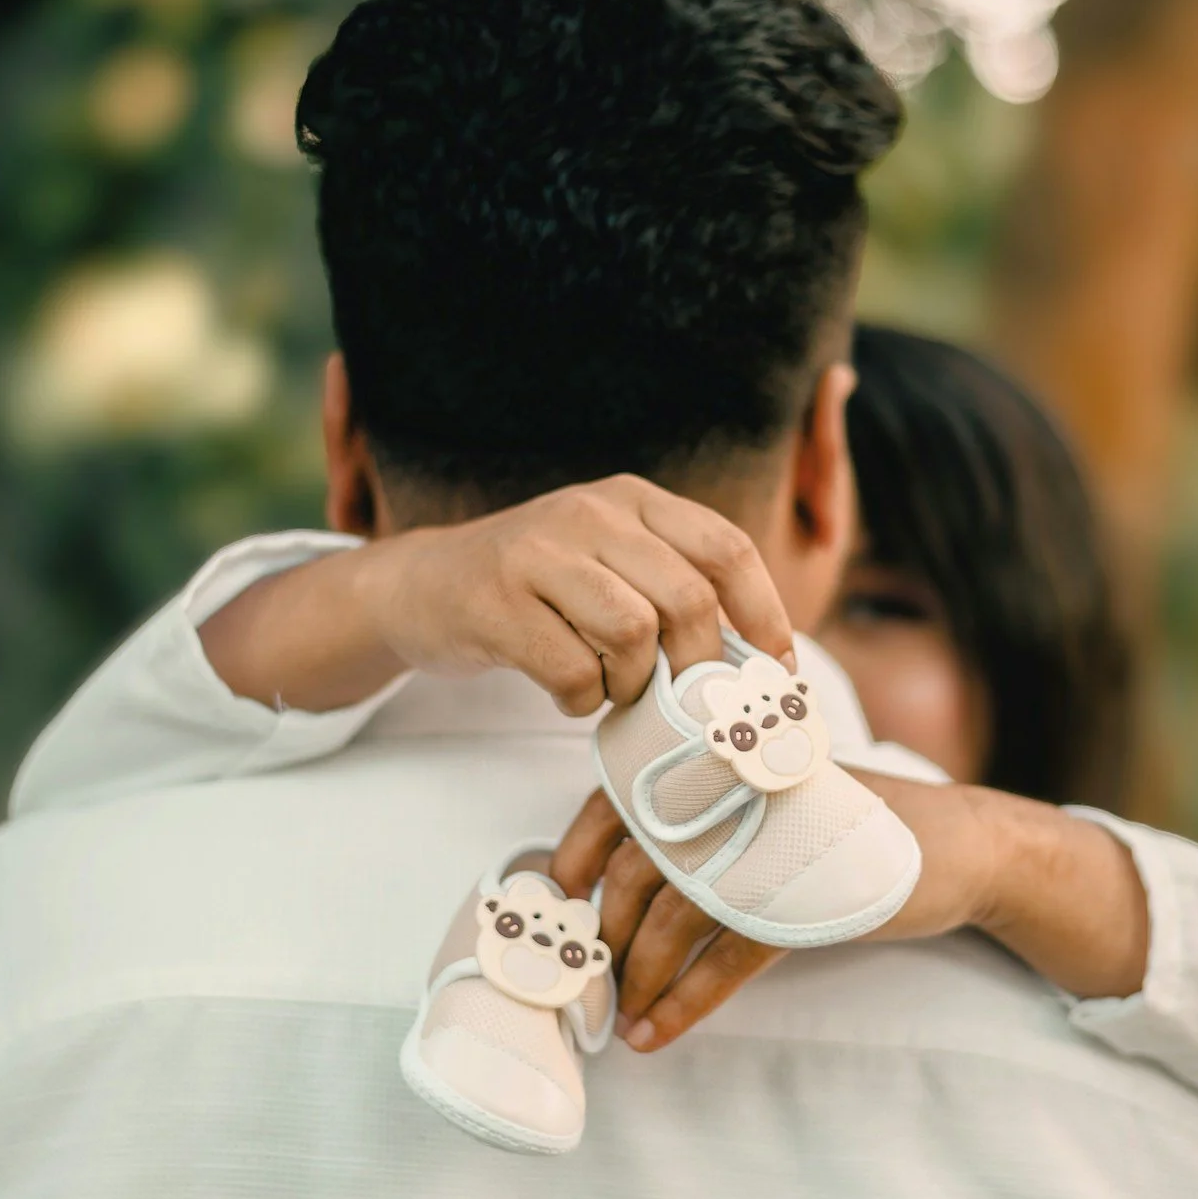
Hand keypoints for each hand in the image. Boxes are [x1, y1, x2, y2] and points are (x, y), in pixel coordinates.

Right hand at [198, 477, 793, 716]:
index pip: (726, 548)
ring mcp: (538, 554)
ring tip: (613, 687)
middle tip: (681, 694)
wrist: (421, 586)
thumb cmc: (536, 587)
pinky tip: (568, 692)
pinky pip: (573, 671)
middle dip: (698, 664)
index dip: (764, 613)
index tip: (776, 667)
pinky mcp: (496, 603)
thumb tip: (761, 660)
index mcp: (631, 498)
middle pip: (687, 598)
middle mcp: (589, 513)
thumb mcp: (609, 558)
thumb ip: (674, 584)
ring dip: (634, 682)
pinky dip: (582, 699)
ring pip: (634, 634)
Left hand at [550, 772, 1148, 1051]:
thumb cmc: (848, 829)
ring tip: (624, 1020)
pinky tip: (659, 1033)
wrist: (956, 846)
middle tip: (592, 978)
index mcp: (720, 765)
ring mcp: (767, 846)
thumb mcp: (773, 805)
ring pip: (674, 918)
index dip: (579, 848)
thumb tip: (626, 873)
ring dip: (640, 979)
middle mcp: (735, 796)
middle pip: (636, 867)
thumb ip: (711, 819)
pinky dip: (686, 1003)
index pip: (623, 797)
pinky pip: (725, 960)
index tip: (560, 898)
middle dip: (604, 933)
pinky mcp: (800, 898)